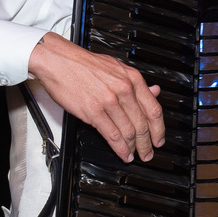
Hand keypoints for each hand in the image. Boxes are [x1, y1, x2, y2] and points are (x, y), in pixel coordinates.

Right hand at [29, 33, 164, 162]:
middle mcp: (124, 89)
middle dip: (147, 143)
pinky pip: (112, 135)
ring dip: (134, 148)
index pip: (153, 109)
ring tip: (135, 155)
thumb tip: (154, 92)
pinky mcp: (94, 111)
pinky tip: (123, 154)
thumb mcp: (116, 67)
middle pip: (142, 124)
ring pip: (129, 131)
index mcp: (132, 78)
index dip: (159, 129)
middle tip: (148, 153)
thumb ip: (135, 83)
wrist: (58, 60)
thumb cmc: (84, 64)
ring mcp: (110, 101)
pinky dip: (120, 148)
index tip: (158, 139)